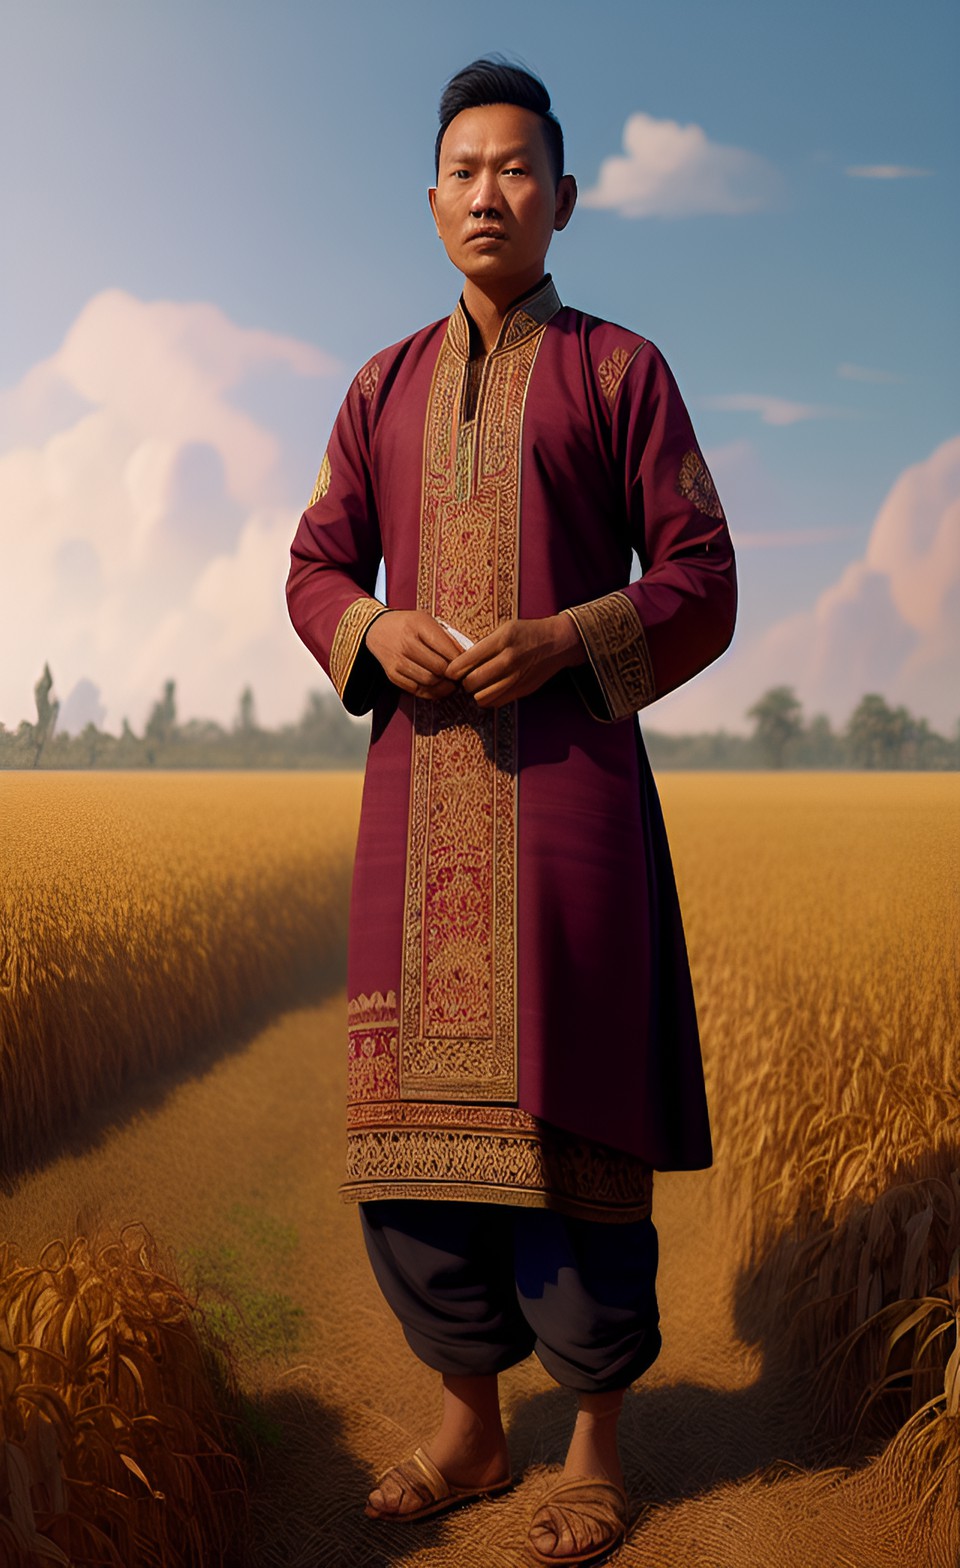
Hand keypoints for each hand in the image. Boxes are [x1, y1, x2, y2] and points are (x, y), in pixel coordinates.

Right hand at [364, 610, 460, 698]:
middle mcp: (406, 643)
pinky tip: (437, 686)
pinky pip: (417, 690)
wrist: (377, 629)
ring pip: (429, 682)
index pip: (447, 650)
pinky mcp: (392, 675)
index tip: (465, 664)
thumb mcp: (428, 621)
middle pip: (439, 668)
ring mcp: (398, 661)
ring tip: (450, 682)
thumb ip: (447, 638)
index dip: (461, 662)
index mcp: (419, 625)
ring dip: (443, 685)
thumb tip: (466, 657)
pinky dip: (431, 692)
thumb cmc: (408, 625)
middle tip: (459, 675)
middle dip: (453, 675)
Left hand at [445, 614, 585, 707]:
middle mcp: (509, 660)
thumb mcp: (504, 629)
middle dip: (463, 682)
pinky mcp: (522, 690)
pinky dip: (488, 698)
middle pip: (472, 682)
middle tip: (464, 677)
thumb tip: (459, 662)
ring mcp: (517, 678)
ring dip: (475, 692)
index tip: (450, 671)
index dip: (453, 670)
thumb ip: (484, 645)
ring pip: (482, 697)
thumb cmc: (527, 633)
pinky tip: (490, 689)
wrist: (557, 643)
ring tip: (477, 684)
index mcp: (501, 640)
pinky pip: (496, 702)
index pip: (466, 661)